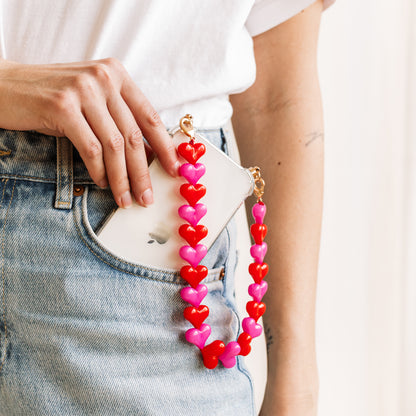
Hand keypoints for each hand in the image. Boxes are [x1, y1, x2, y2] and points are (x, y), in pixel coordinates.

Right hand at [0, 58, 179, 206]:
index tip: (173, 170)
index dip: (165, 147)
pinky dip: (99, 171)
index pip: (150, 116)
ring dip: (122, 179)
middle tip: (147, 197)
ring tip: (125, 199)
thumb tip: (148, 156)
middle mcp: (103, 78)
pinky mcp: (62, 107)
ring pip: (114, 146)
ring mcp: (83, 90)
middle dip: (143, 172)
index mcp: (116, 74)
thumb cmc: (52, 98)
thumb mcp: (91, 100)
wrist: (4, 86)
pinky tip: (102, 183)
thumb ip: (118, 120)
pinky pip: (91, 149)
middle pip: (133, 135)